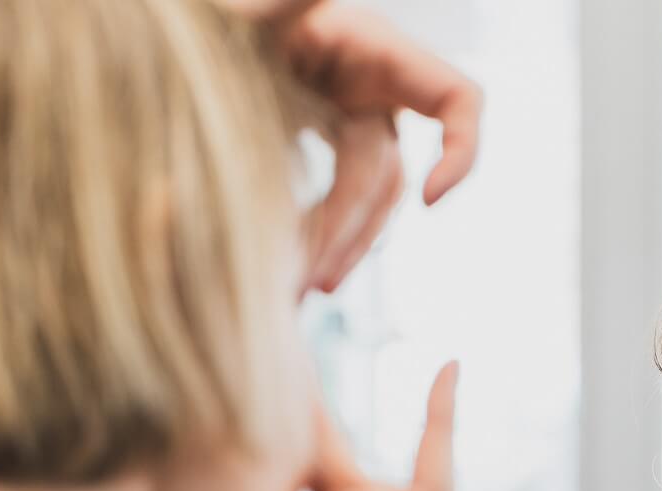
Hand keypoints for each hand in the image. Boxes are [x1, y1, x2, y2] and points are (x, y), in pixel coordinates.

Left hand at [216, 0, 483, 292]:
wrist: (199, 19)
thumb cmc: (236, 7)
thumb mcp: (256, 11)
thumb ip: (276, 11)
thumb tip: (289, 9)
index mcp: (370, 46)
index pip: (458, 98)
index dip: (462, 151)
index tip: (431, 200)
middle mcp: (371, 83)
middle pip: (386, 171)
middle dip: (355, 230)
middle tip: (316, 281)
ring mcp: (350, 111)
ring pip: (364, 195)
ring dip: (341, 244)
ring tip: (306, 291)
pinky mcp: (324, 133)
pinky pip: (336, 193)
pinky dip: (320, 228)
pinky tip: (291, 262)